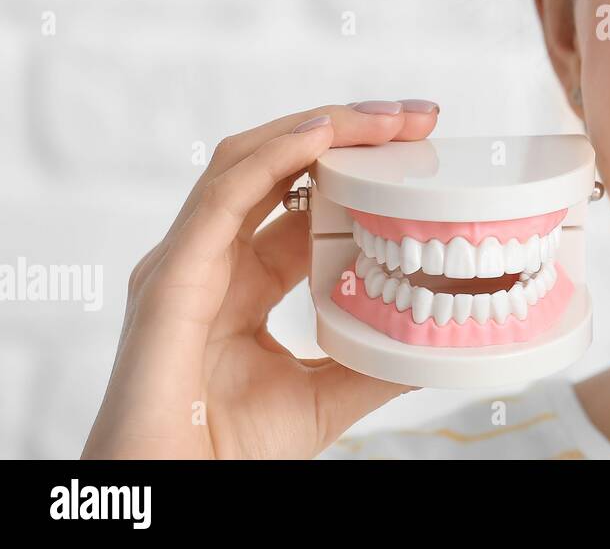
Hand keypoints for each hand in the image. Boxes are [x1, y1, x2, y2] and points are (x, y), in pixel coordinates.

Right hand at [82, 101, 439, 458]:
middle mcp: (210, 256)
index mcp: (242, 278)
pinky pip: (225, 194)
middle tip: (416, 115)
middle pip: (278, 164)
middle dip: (347, 130)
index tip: (419, 143)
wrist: (176, 494)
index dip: (356, 164)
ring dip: (321, 127)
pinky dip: (277, 156)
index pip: (301, 197)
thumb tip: (437, 343)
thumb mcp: (324, 395)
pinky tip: (324, 135)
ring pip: (251, 160)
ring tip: (386, 117)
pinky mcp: (172, 274)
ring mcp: (187, 259)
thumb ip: (374, 362)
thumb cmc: (227, 452)